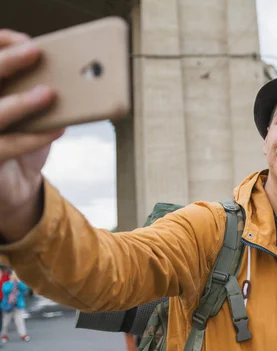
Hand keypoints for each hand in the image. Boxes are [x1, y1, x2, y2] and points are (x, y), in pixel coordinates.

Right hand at [0, 30, 63, 239]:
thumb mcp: (31, 112)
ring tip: (49, 93)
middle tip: (35, 52)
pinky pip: (8, 146)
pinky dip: (35, 137)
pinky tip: (58, 129)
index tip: (26, 40)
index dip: (0, 45)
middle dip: (7, 62)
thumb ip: (38, 93)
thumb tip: (70, 76)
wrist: (15, 186)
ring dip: (21, 102)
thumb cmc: (23, 139)